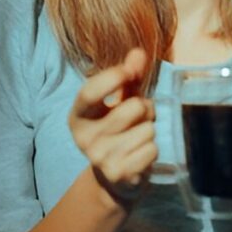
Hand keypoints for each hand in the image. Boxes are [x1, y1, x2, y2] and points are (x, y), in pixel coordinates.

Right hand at [69, 48, 156, 205]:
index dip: (111, 78)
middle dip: (145, 109)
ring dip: (149, 131)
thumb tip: (138, 52)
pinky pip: (152, 150)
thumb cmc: (119, 130)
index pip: (89, 92)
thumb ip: (129, 77)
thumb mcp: (121, 101)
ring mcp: (100, 158)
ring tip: (137, 137)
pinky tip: (140, 155)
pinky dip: (152, 150)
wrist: (115, 178)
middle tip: (138, 118)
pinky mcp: (118, 174)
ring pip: (147, 130)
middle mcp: (84, 138)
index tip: (128, 72)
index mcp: (78, 116)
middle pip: (132, 108)